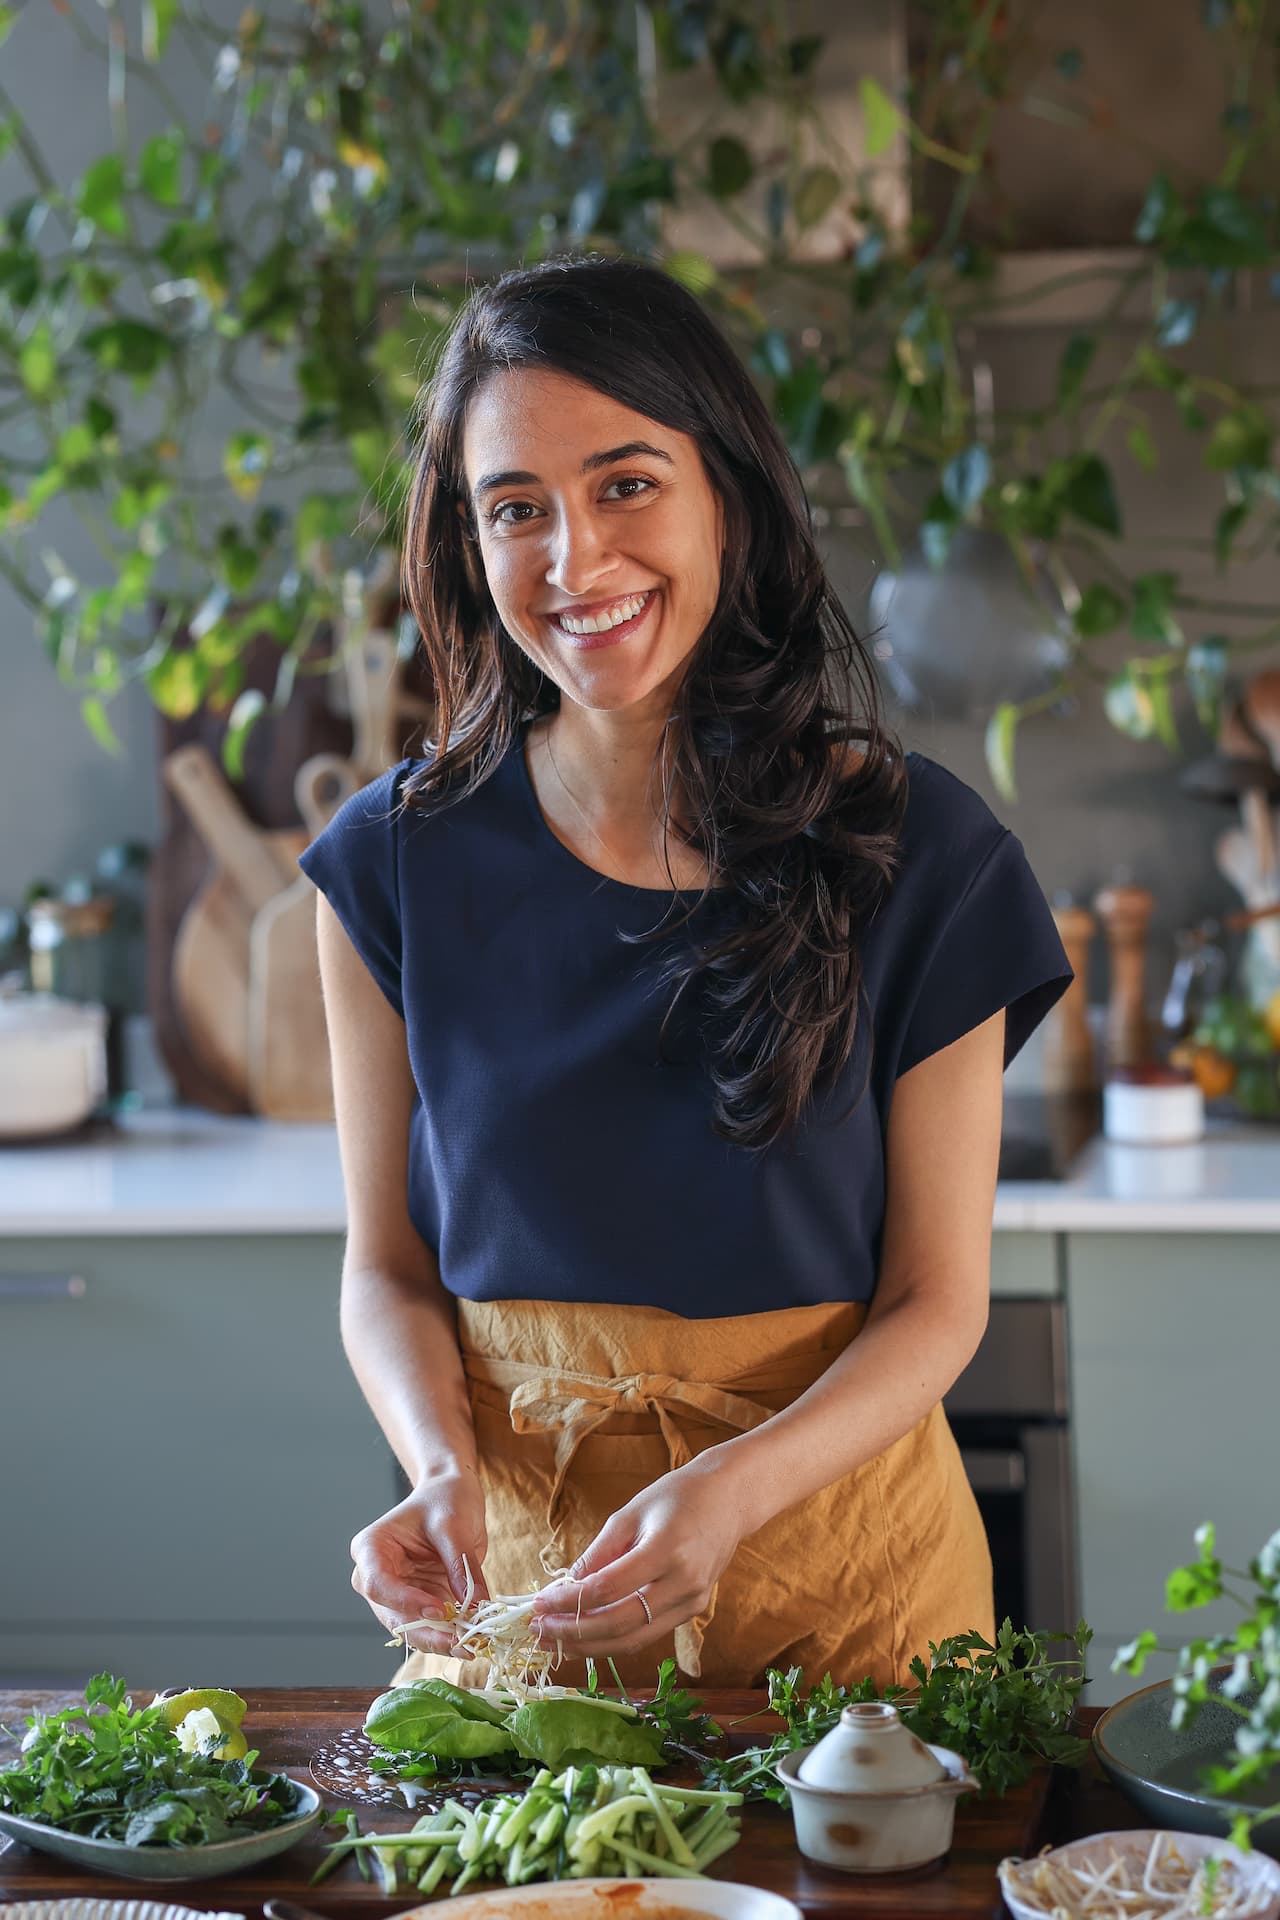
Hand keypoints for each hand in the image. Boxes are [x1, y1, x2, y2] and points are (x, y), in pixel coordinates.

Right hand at [350, 1467, 487, 1653]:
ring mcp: (396, 1593)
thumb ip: (460, 1564)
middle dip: (427, 1633)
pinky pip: (429, 1626)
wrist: (452, 1494)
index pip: (379, 1584)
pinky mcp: (418, 1603)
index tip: (439, 1610)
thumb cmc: (445, 1498)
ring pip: (411, 1629)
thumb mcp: (454, 1524)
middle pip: (393, 1616)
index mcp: (371, 1548)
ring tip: (470, 1648)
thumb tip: (475, 1605)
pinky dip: (448, 1636)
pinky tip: (470, 1642)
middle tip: (460, 1645)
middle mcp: (375, 1576)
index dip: (406, 1602)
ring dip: (439, 1641)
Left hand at [530, 1455, 749, 1657]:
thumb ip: (598, 1553)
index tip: (538, 1604)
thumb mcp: (630, 1513)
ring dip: (590, 1645)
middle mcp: (683, 1584)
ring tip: (556, 1640)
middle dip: (573, 1632)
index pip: (607, 1589)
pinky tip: (587, 1634)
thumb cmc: (677, 1496)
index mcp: (666, 1551)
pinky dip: (614, 1638)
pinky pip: (647, 1633)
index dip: (568, 1601)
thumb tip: (563, 1588)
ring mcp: (692, 1602)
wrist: (730, 1499)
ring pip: (633, 1640)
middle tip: (539, 1630)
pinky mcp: (693, 1611)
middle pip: (619, 1625)